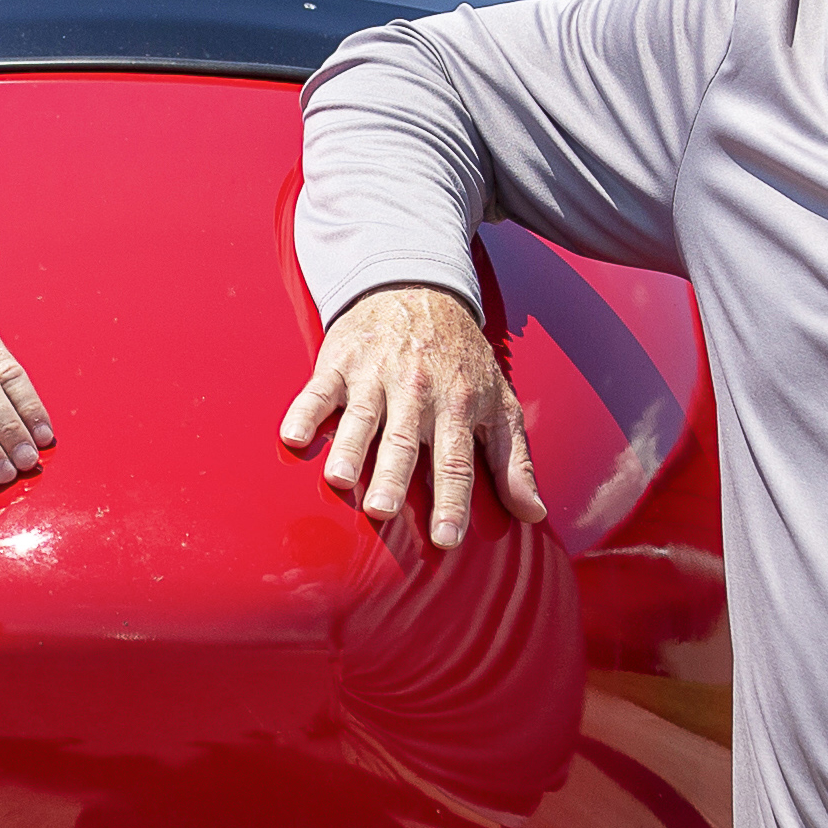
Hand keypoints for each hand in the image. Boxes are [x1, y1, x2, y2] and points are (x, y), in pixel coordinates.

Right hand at [277, 283, 543, 548]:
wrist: (420, 289)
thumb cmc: (461, 358)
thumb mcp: (500, 402)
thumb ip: (514, 460)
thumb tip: (533, 513)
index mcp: (458, 405)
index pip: (456, 461)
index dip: (452, 501)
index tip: (446, 539)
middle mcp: (418, 390)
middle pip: (404, 441)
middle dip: (393, 476)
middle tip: (382, 510)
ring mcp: (376, 374)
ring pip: (362, 416)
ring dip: (349, 447)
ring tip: (338, 479)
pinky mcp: (342, 361)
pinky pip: (320, 389)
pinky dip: (305, 411)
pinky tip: (294, 436)